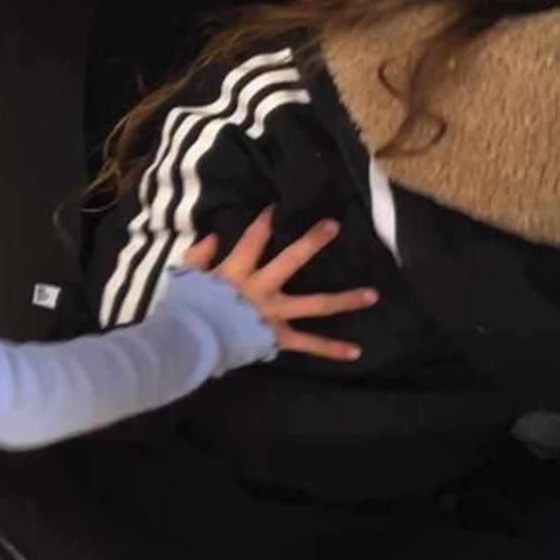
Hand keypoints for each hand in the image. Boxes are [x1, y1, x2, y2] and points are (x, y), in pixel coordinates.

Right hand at [182, 208, 377, 361]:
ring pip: (313, 304)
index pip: (252, 241)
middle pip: (291, 260)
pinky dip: (330, 349)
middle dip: (312, 242)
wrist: (191, 341)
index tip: (278, 208)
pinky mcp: (278, 336)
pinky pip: (307, 344)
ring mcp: (273, 313)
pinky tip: (356, 352)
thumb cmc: (187, 308)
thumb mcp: (186, 277)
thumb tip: (213, 236)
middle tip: (333, 226)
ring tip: (372, 295)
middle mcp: (261, 288)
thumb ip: (199, 255)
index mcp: (237, 272)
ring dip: (344, 299)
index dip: (265, 223)